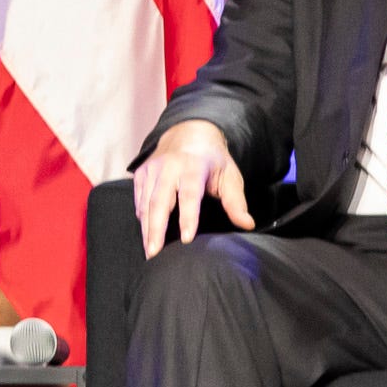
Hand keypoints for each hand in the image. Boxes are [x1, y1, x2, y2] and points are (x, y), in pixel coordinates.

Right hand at [132, 120, 251, 258]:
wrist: (188, 132)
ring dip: (146, 229)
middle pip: (159, 202)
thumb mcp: (229, 175)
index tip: (186, 239)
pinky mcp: (141, 173)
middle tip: (154, 254)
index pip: (189, 195)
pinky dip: (141, 217)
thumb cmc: (212, 159)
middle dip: (156, 229)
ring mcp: (152, 169)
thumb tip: (247, 224)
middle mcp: (169, 167)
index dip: (188, 218)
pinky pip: (139, 199)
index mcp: (193, 166)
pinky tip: (146, 234)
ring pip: (146, 203)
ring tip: (149, 251)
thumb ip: (236, 201)